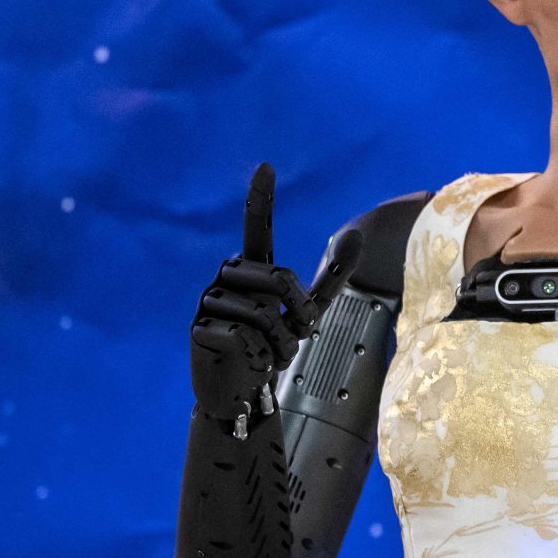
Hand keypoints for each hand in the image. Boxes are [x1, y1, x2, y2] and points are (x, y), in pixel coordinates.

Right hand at [189, 163, 362, 419]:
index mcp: (253, 268)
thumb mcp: (308, 310)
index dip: (262, 199)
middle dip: (299, 312)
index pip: (258, 229)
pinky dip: (257, 355)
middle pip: (281, 278)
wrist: (242, 391)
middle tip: (290, 337)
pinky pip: (244, 335)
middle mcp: (227, 277)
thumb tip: (358, 234)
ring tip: (268, 354)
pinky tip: (248, 362)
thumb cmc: (271, 345)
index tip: (266, 166)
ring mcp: (209, 301)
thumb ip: (331, 274)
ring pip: (265, 312)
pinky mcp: (199, 328)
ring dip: (280, 342)